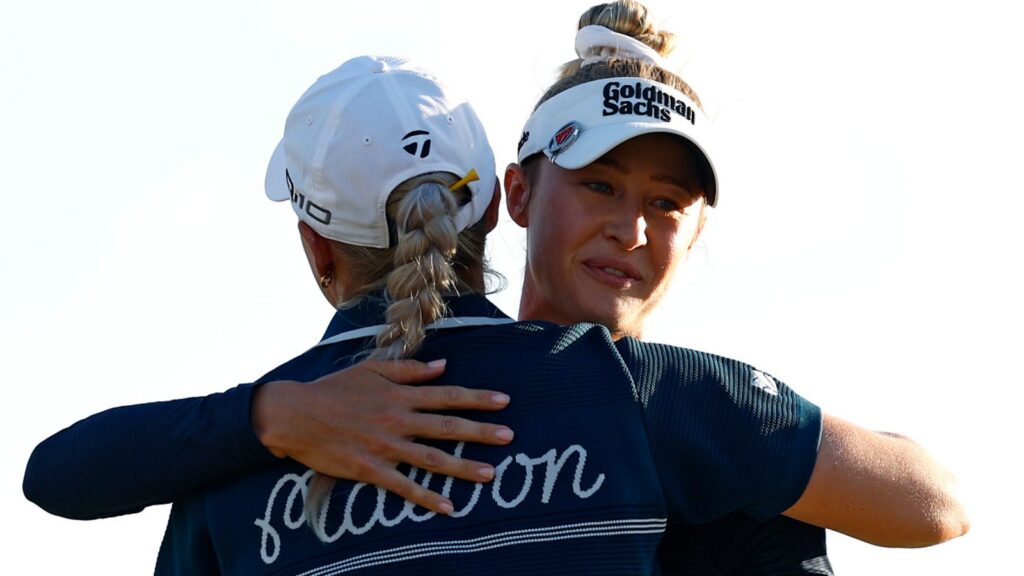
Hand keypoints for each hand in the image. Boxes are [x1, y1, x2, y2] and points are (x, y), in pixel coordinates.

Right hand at [252, 358, 512, 513]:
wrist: (295, 414)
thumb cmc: (333, 389)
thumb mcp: (371, 369)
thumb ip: (409, 369)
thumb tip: (443, 366)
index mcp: (399, 395)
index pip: (446, 395)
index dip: (477, 398)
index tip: (504, 401)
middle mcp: (397, 420)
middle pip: (446, 427)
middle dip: (480, 432)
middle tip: (509, 437)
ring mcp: (384, 446)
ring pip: (431, 458)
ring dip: (462, 467)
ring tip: (490, 474)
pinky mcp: (369, 469)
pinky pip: (403, 486)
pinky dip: (426, 497)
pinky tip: (449, 507)